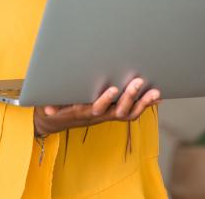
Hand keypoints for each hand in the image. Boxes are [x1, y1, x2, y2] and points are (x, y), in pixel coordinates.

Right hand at [33, 77, 161, 136]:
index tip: (113, 89)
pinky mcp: (112, 113)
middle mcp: (97, 116)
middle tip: (138, 82)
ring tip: (155, 92)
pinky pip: (131, 112)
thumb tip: (48, 110)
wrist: (53, 122)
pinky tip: (156, 97)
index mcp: (83, 112)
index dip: (105, 101)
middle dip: (129, 97)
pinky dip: (144, 105)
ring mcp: (106, 116)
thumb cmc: (52, 107)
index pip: (96, 109)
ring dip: (142, 103)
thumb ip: (51, 105)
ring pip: (128, 114)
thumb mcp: (48, 105)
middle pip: (117, 111)